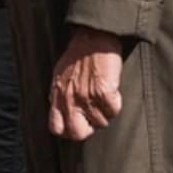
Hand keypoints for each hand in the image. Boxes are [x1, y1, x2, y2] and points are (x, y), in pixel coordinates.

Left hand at [48, 25, 122, 140]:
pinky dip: (116, 103)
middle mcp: (70, 99)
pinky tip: (113, 91)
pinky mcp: (104, 92)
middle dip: (89, 129)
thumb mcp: (60, 76)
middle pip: (77, 134)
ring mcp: (86, 96)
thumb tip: (61, 113)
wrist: (93, 39)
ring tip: (105, 96)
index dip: (68, 131)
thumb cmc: (77, 55)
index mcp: (57, 95)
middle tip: (94, 117)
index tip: (78, 124)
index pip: (56, 128)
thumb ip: (59, 96)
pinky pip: (113, 111)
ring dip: (105, 113)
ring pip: (100, 123)